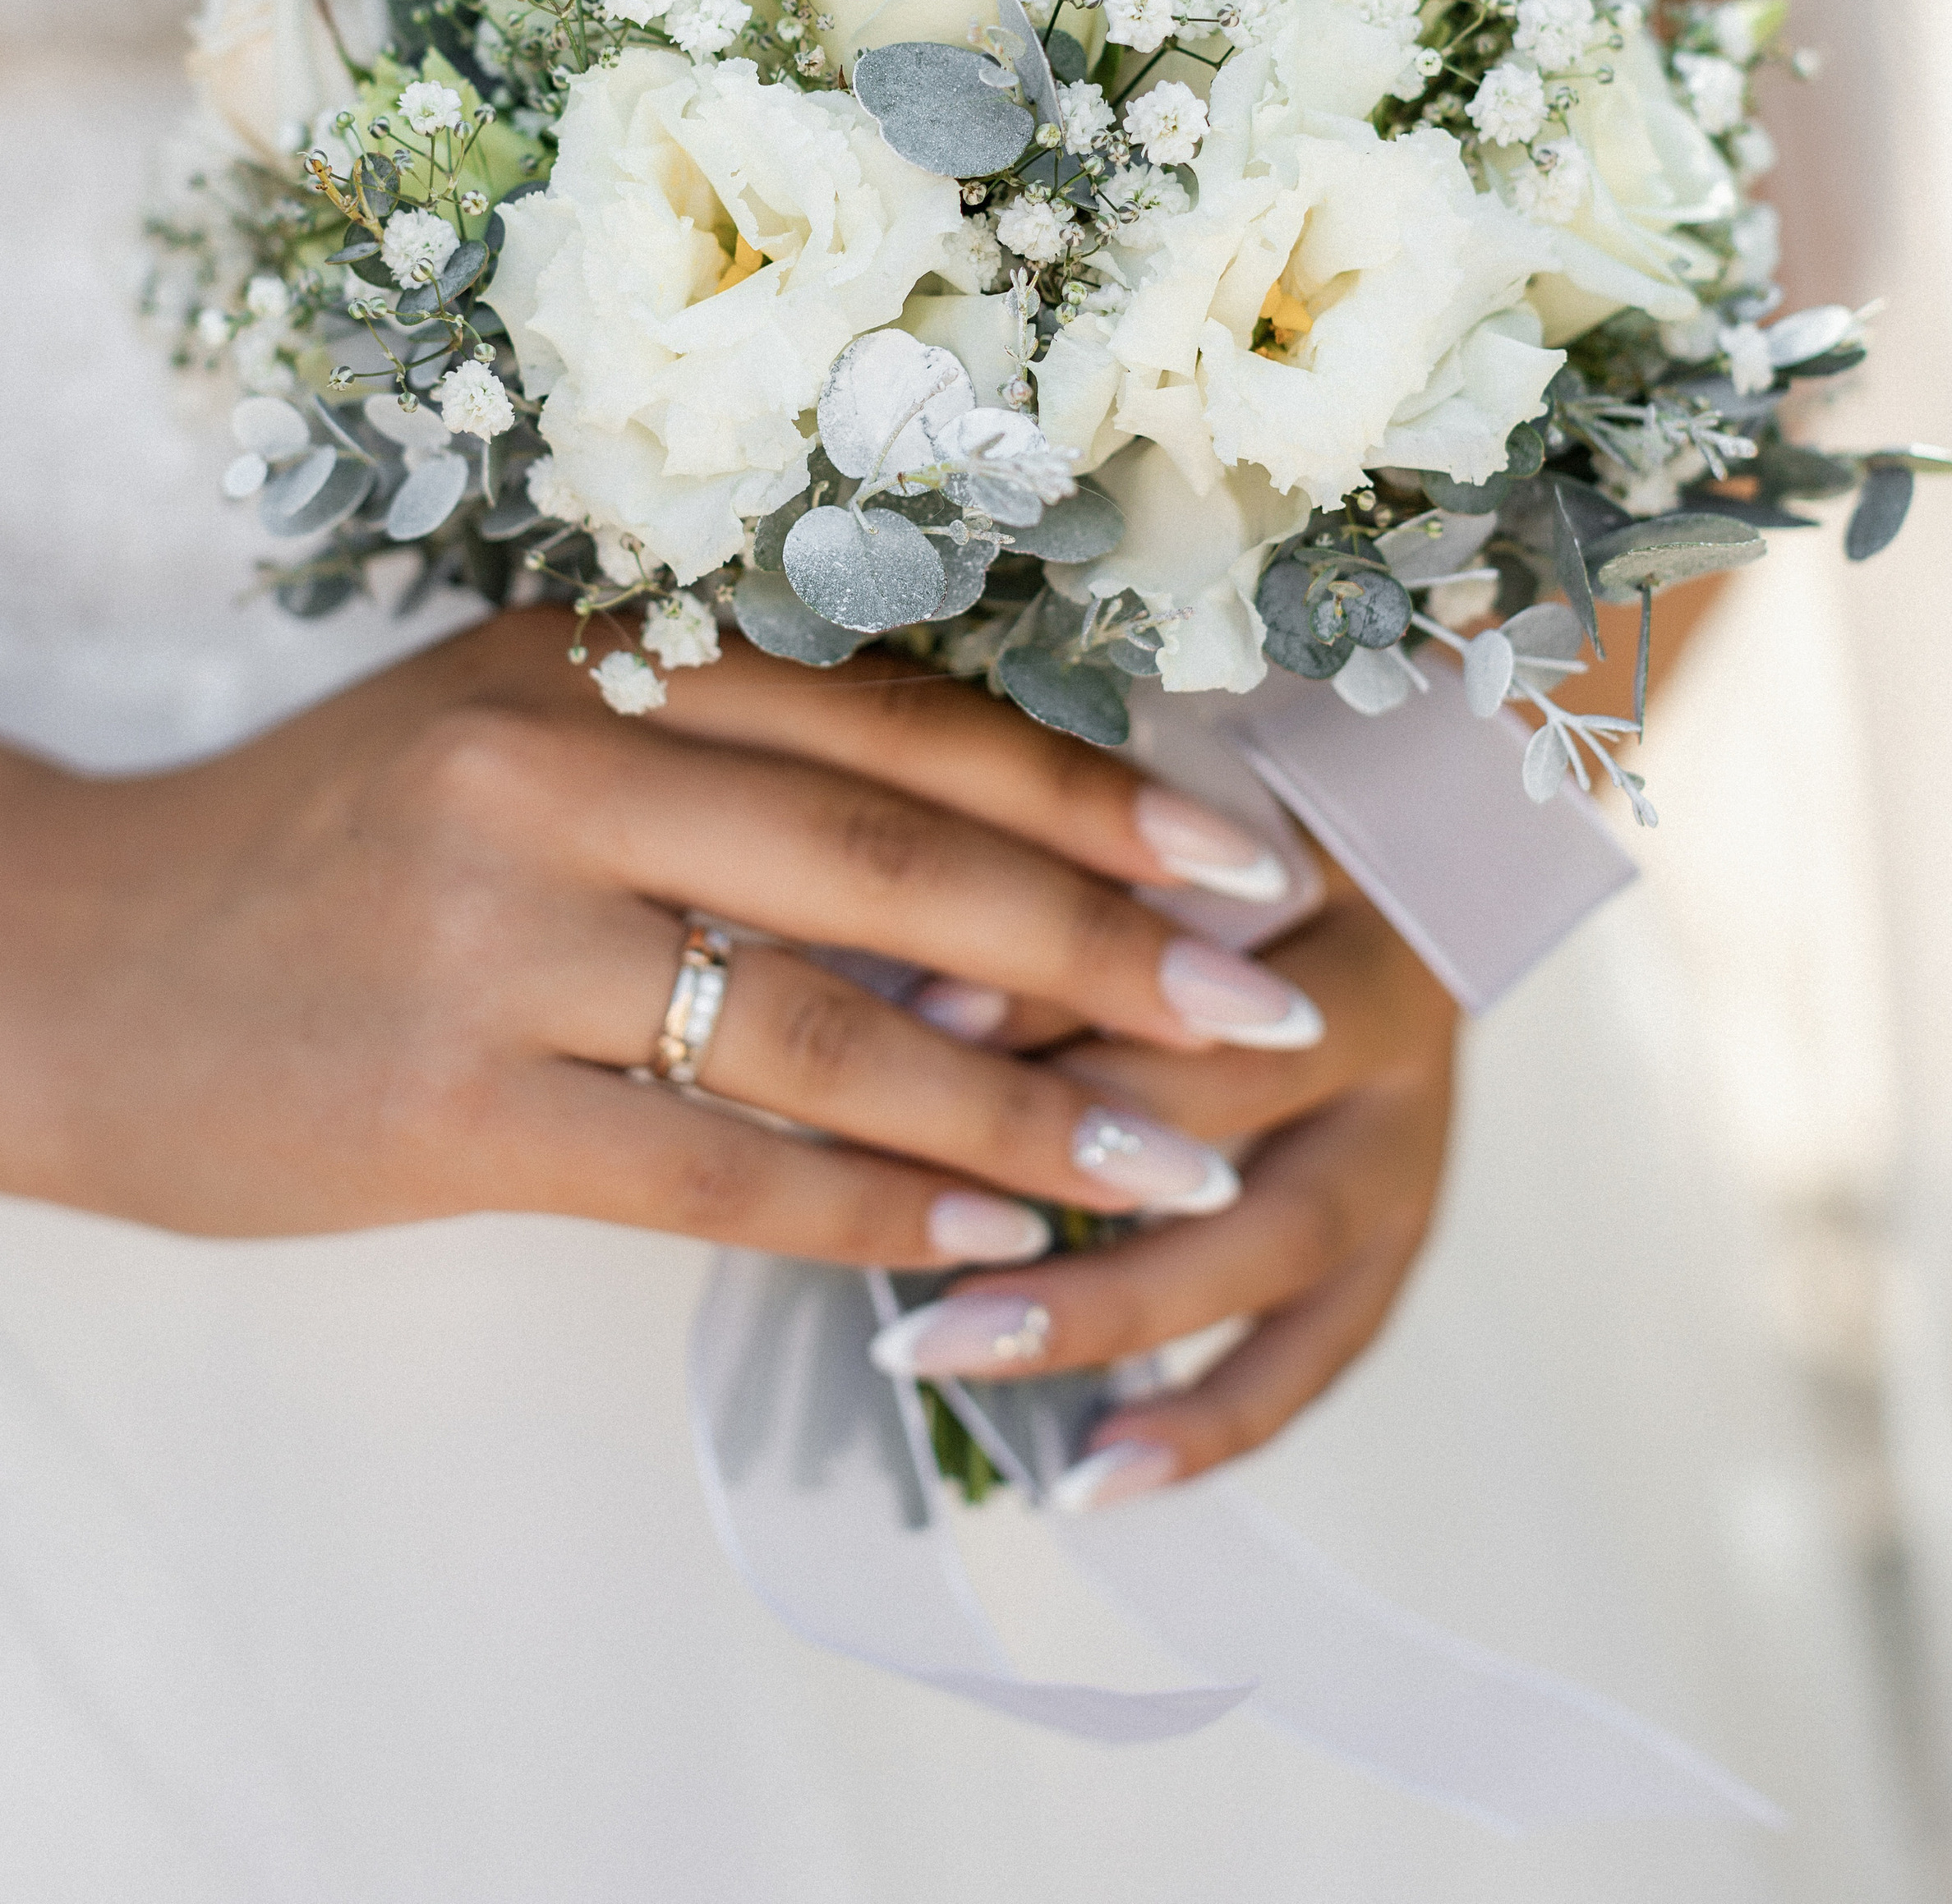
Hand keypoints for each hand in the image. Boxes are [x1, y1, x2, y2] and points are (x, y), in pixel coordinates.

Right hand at [0, 618, 1325, 1253]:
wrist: (78, 966)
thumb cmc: (333, 851)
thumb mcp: (515, 739)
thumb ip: (717, 769)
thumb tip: (991, 880)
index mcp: (594, 656)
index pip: (894, 718)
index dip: (1089, 786)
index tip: (1249, 849)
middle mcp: (553, 769)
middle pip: (891, 856)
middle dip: (1109, 934)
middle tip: (1273, 1001)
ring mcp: (493, 936)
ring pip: (820, 1020)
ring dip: (1021, 1104)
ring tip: (1169, 1159)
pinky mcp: (443, 1102)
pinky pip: (706, 1166)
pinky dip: (861, 1207)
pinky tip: (979, 1243)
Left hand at [866, 851, 1458, 1504]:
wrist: (1418, 876)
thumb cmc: (1235, 854)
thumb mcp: (1168, 834)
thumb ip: (1062, 888)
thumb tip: (895, 988)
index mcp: (1329, 884)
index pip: (1186, 939)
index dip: (1047, 981)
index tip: (906, 1018)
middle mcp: (1386, 1019)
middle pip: (1234, 1096)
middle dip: (1060, 1152)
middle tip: (893, 1182)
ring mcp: (1409, 1146)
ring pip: (1272, 1245)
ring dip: (1103, 1306)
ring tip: (945, 1346)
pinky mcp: (1404, 1242)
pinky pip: (1315, 1357)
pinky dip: (1205, 1425)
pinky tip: (1088, 1477)